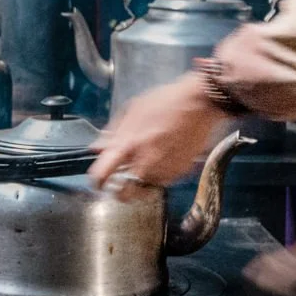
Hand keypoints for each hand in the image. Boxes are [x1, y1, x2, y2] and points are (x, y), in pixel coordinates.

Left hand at [85, 74, 230, 194]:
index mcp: (128, 144)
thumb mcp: (132, 108)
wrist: (199, 103)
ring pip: (145, 190)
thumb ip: (113, 131)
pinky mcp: (180, 172)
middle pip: (124, 194)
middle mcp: (144, 161)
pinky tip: (162, 161)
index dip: (97, 182)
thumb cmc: (164, 101)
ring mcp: (164, 169)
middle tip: (120, 186)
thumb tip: (97, 148)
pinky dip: (159, 176)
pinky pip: (164, 182)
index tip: (98, 182)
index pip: (102, 174)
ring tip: (145, 169)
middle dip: (119, 193)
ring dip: (141, 184)